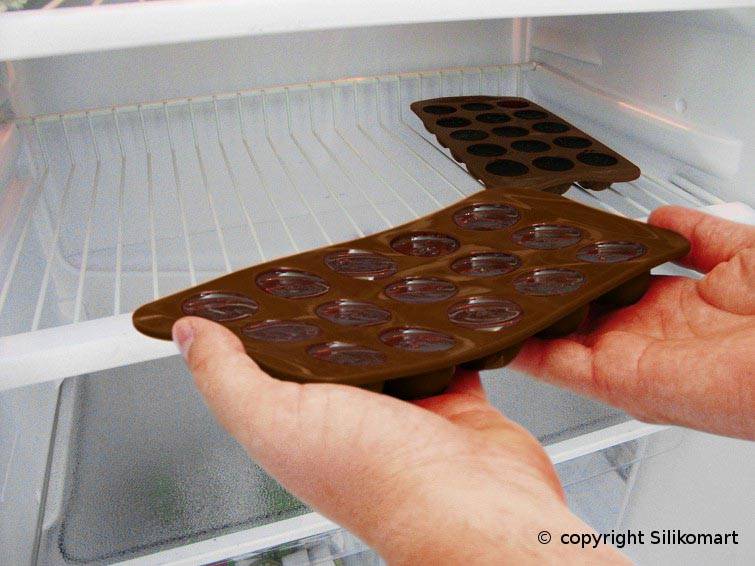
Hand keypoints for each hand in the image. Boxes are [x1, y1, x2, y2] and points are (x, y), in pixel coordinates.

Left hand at [173, 318, 627, 564]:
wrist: (476, 506)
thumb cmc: (381, 481)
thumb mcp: (277, 419)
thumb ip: (228, 377)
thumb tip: (189, 335)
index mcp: (297, 426)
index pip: (264, 364)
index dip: (254, 325)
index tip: (250, 286)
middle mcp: (347, 419)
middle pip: (330, 351)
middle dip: (327, 314)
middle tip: (324, 269)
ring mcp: (401, 410)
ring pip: (386, 348)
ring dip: (384, 321)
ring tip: (377, 279)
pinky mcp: (449, 401)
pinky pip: (440, 354)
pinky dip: (440, 333)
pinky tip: (434, 310)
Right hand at [513, 206, 754, 439]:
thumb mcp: (744, 253)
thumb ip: (697, 234)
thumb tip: (662, 217)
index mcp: (675, 309)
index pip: (609, 290)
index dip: (576, 273)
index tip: (543, 255)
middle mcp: (646, 338)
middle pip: (575, 317)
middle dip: (537, 297)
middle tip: (496, 273)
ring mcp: (628, 360)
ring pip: (557, 341)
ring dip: (521, 321)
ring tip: (481, 296)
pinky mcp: (617, 379)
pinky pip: (557, 365)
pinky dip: (524, 347)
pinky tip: (499, 326)